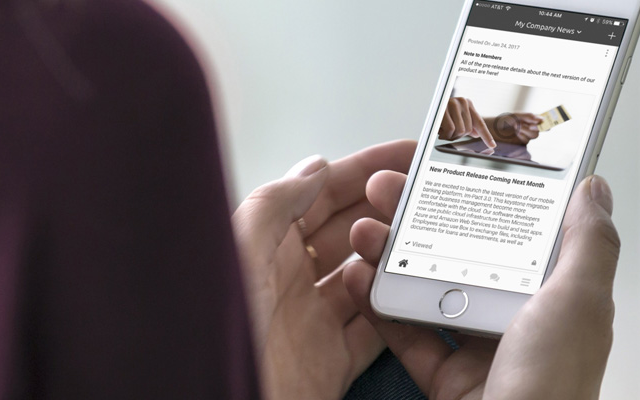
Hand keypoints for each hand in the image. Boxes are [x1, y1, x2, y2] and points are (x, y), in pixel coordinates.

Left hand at [233, 140, 416, 398]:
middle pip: (350, 232)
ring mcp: (312, 320)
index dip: (363, 171)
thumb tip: (315, 167)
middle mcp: (288, 280)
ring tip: (427, 237)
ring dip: (396, 258)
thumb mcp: (237, 250)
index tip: (404, 154)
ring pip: (367, 278)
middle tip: (427, 193)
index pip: (320, 195)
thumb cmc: (211, 332)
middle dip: (387, 209)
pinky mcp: (331, 363)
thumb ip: (275, 204)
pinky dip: (396, 312)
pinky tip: (412, 292)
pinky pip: (375, 331)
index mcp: (263, 246)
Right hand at [342, 172, 619, 398]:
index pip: (520, 230)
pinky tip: (360, 278)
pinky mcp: (445, 377)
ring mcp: (480, 350)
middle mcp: (521, 322)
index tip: (451, 165)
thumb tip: (593, 188)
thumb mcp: (579, 303)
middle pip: (464, 253)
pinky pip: (406, 333)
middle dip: (422, 217)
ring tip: (367, 229)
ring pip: (429, 288)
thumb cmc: (554, 389)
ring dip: (392, 254)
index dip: (484, 194)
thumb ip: (587, 243)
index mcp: (559, 298)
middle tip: (390, 189)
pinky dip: (379, 305)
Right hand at [437, 97, 496, 148]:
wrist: (422, 104)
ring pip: (460, 131)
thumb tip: (476, 134)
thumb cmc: (438, 113)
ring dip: (450, 135)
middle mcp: (462, 102)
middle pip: (468, 130)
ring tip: (443, 131)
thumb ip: (466, 123)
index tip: (493, 146)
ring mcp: (453, 104)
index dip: (486, 136)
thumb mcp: (454, 116)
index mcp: (467, 103)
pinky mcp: (444, 109)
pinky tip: (439, 131)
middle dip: (457, 135)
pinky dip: (444, 134)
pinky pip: (450, 129)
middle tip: (447, 133)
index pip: (479, 123)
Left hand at [491, 112, 541, 143]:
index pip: (542, 120)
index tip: (545, 121)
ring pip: (534, 135)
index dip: (547, 121)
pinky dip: (522, 135)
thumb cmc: (503, 120)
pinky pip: (526, 140)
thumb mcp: (516, 116)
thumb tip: (541, 119)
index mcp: (530, 119)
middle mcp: (529, 127)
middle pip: (540, 129)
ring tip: (517, 126)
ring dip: (527, 130)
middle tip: (527, 124)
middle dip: (535, 127)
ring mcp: (526, 135)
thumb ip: (528, 117)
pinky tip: (516, 132)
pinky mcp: (521, 142)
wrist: (491, 128)